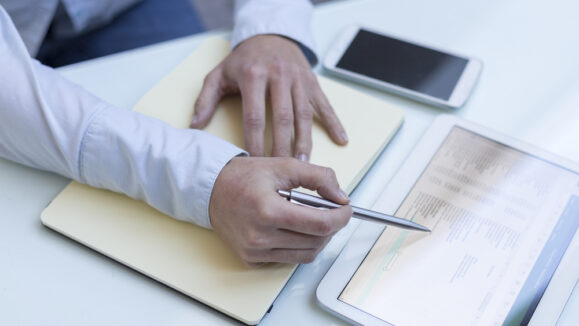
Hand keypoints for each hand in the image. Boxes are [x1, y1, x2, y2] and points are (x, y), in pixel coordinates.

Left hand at [190, 35, 347, 160]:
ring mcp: (298, 79)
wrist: (270, 35)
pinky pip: (325, 104)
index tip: (255, 163)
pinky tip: (341, 139)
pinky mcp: (312, 81)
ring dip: (305, 141)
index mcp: (253, 75)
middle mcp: (278, 76)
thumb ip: (205, 100)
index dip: (255, 142)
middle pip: (282, 118)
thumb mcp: (219, 74)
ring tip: (304, 164)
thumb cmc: (244, 60)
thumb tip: (194, 126)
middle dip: (282, 147)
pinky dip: (334, 122)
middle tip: (282, 171)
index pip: (254, 116)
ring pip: (304, 114)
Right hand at [209, 156, 351, 265]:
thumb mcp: (284, 166)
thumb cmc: (243, 177)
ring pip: (305, 255)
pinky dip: (298, 246)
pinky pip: (288, 259)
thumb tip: (341, 197)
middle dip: (331, 226)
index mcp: (268, 211)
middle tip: (332, 211)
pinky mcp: (251, 260)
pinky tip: (292, 229)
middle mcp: (260, 237)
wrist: (210, 190)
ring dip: (317, 238)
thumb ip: (319, 177)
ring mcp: (254, 252)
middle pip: (316, 242)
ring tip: (312, 220)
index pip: (320, 224)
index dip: (341, 217)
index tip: (346, 209)